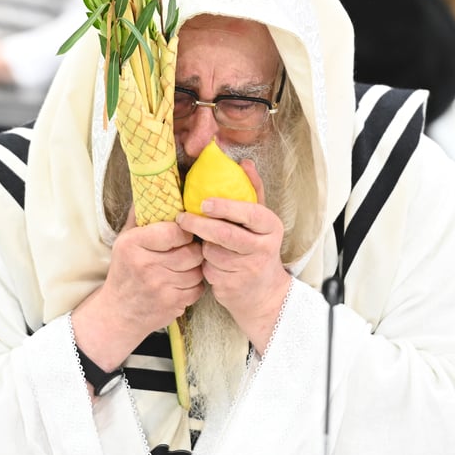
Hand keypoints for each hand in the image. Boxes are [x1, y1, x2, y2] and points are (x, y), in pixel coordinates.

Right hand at [73, 208, 204, 369]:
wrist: (119, 312)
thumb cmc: (124, 271)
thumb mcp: (124, 240)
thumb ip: (140, 215)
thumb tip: (154, 187)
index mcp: (133, 244)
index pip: (175, 231)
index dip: (185, 230)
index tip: (184, 231)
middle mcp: (146, 265)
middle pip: (192, 252)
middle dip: (194, 249)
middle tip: (189, 248)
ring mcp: (160, 287)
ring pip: (198, 270)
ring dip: (196, 267)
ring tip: (185, 264)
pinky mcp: (172, 304)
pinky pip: (197, 289)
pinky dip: (195, 284)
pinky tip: (183, 281)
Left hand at [175, 160, 289, 353]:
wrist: (264, 293)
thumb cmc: (257, 247)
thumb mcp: (260, 221)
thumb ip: (252, 191)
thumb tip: (245, 161)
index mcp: (271, 226)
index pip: (249, 213)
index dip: (224, 207)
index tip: (203, 203)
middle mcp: (264, 248)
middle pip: (226, 234)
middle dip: (201, 225)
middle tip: (183, 217)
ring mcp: (249, 270)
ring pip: (213, 252)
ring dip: (204, 248)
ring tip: (208, 245)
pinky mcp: (233, 287)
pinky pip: (208, 270)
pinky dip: (205, 265)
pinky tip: (214, 265)